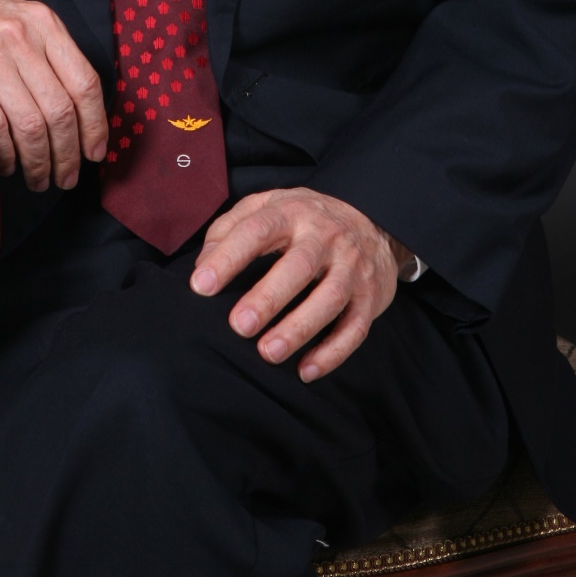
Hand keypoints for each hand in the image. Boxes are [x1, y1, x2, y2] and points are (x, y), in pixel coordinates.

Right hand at [0, 0, 107, 191]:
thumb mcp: (14, 18)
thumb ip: (45, 52)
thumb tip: (78, 108)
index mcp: (42, 21)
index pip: (85, 81)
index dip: (96, 125)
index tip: (95, 152)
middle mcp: (20, 35)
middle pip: (59, 110)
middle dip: (67, 155)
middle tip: (65, 178)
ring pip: (30, 124)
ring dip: (37, 163)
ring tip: (37, 178)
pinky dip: (4, 155)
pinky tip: (5, 165)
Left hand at [189, 187, 415, 382]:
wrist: (374, 221)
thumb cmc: (306, 220)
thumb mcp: (268, 206)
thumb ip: (230, 228)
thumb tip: (203, 265)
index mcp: (293, 212)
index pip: (258, 229)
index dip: (229, 256)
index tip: (201, 286)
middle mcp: (325, 236)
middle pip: (299, 265)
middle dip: (268, 297)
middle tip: (238, 325)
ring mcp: (352, 266)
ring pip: (330, 297)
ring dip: (299, 328)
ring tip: (267, 353)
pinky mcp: (371, 296)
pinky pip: (356, 327)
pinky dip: (333, 352)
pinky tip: (305, 370)